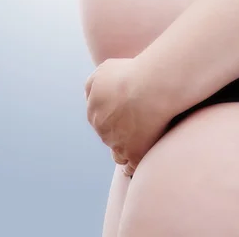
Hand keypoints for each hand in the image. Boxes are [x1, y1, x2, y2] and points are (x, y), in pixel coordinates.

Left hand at [84, 58, 170, 177]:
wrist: (149, 87)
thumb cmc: (130, 74)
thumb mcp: (103, 71)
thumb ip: (92, 85)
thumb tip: (89, 98)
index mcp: (93, 111)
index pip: (100, 118)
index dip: (113, 116)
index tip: (126, 112)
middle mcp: (102, 129)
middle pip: (109, 136)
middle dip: (119, 132)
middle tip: (137, 124)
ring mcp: (117, 144)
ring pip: (117, 154)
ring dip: (124, 150)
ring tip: (139, 144)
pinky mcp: (134, 155)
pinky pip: (130, 167)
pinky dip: (133, 165)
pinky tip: (141, 158)